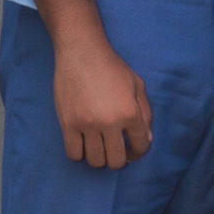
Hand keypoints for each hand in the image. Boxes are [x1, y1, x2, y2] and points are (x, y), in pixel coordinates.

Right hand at [52, 32, 151, 168]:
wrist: (81, 52)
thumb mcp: (137, 86)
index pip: (140, 147)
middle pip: (116, 161)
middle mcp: (110, 122)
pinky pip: (73, 155)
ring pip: (95, 161)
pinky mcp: (67, 124)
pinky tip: (83, 143)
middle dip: (119, 159)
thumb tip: (146, 140)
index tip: (132, 149)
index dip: (138, 152)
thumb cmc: (112, 67)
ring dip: (99, 158)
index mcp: (130, 113)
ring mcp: (87, 125)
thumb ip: (145, 114)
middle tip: (114, 149)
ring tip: (98, 146)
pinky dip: (80, 154)